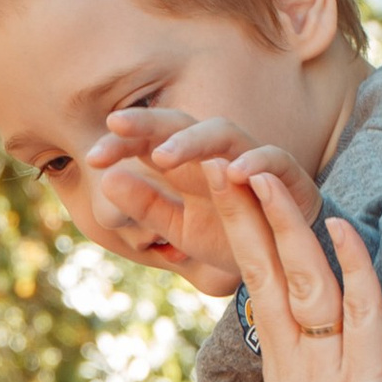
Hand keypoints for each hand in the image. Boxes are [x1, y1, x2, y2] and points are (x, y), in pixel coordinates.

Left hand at [88, 107, 323, 270]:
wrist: (286, 258)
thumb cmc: (231, 234)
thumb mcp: (180, 228)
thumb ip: (146, 206)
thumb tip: (105, 180)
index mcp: (188, 165)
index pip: (151, 142)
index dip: (122, 144)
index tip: (93, 157)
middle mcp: (218, 154)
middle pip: (182, 124)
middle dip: (149, 122)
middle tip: (117, 124)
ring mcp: (253, 160)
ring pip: (224, 133)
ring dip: (194, 139)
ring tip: (163, 156)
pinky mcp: (288, 175)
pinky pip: (274, 160)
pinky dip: (257, 162)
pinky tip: (235, 173)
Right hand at [208, 163, 381, 381]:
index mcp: (282, 368)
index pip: (258, 286)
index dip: (244, 237)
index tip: (226, 194)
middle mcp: (296, 357)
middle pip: (267, 269)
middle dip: (247, 212)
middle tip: (224, 160)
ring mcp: (326, 364)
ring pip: (305, 278)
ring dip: (287, 224)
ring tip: (267, 175)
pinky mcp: (364, 378)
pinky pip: (359, 311)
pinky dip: (352, 267)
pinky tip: (341, 229)